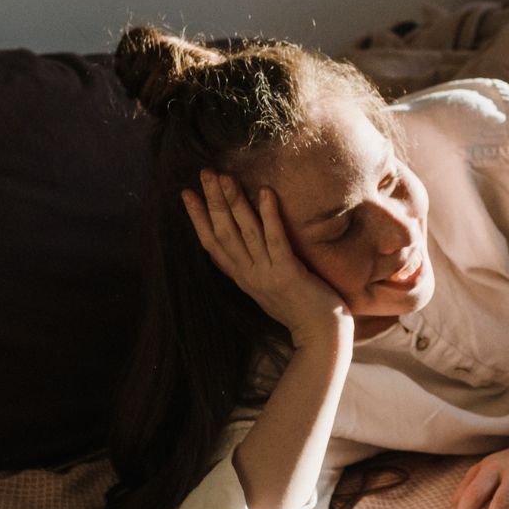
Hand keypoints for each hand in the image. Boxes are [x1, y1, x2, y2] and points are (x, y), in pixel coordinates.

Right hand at [182, 170, 347, 346]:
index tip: (187, 194)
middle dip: (212, 201)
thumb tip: (235, 251)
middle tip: (204, 172)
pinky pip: (277, 240)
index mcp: (243, 278)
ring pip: (245, 233)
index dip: (197, 219)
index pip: (212, 244)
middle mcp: (250, 275)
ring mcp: (267, 274)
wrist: (321, 336)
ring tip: (225, 176)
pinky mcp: (289, 273)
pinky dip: (270, 216)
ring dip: (234, 203)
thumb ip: (251, 270)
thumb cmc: (300, 311)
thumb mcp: (266, 289)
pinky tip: (266, 192)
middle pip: (223, 233)